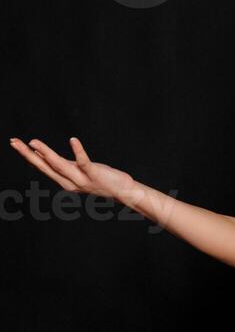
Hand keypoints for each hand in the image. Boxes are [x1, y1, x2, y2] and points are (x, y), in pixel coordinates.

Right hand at [8, 136, 135, 199]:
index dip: (27, 155)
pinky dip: (78, 151)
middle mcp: (69, 182)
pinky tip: (73, 140)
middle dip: (28, 154)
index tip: (14, 143)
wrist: (122, 191)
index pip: (42, 166)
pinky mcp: (94, 174)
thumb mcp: (76, 172)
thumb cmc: (99, 178)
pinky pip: (84, 161)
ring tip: (34, 141)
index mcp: (64, 180)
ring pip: (59, 165)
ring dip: (46, 153)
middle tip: (14, 142)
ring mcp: (81, 179)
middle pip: (45, 166)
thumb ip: (60, 165)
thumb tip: (41, 154)